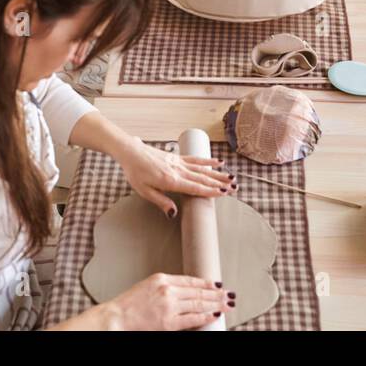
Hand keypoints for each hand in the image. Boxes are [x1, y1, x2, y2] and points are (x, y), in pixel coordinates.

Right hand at [104, 274, 230, 329]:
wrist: (116, 318)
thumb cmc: (127, 305)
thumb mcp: (147, 287)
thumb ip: (166, 287)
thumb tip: (185, 293)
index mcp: (162, 278)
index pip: (191, 280)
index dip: (207, 283)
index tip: (218, 284)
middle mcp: (168, 290)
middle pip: (198, 292)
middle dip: (216, 294)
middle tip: (229, 294)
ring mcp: (170, 306)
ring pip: (199, 304)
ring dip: (216, 304)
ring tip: (227, 304)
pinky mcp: (169, 322)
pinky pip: (193, 319)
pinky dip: (205, 316)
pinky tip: (214, 315)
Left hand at [116, 136, 234, 216]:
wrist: (130, 152)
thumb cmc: (135, 173)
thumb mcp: (144, 192)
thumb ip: (161, 202)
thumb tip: (174, 214)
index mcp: (171, 181)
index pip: (195, 187)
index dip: (211, 191)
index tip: (224, 193)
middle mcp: (178, 170)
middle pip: (203, 178)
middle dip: (220, 183)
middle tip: (235, 187)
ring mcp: (179, 162)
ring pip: (202, 169)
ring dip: (217, 173)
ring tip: (231, 177)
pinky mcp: (177, 157)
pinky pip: (195, 159)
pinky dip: (207, 161)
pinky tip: (218, 162)